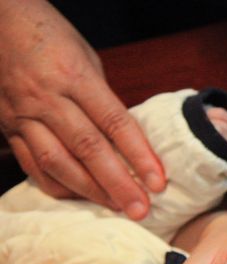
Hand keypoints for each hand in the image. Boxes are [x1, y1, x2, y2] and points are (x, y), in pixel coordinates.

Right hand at [0, 1, 165, 216]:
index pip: (114, 123)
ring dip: (89, 190)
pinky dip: (57, 185)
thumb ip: (104, 99)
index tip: (158, 182)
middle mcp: (46, 98)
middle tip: (141, 209)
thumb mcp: (86, 59)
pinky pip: (31, 164)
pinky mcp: (6, 127)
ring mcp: (22, 114)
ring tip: (116, 207)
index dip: (139, 156)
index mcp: (74, 76)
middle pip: (87, 148)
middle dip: (117, 184)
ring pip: (56, 162)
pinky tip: (80, 197)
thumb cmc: (50, 37)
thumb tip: (129, 140)